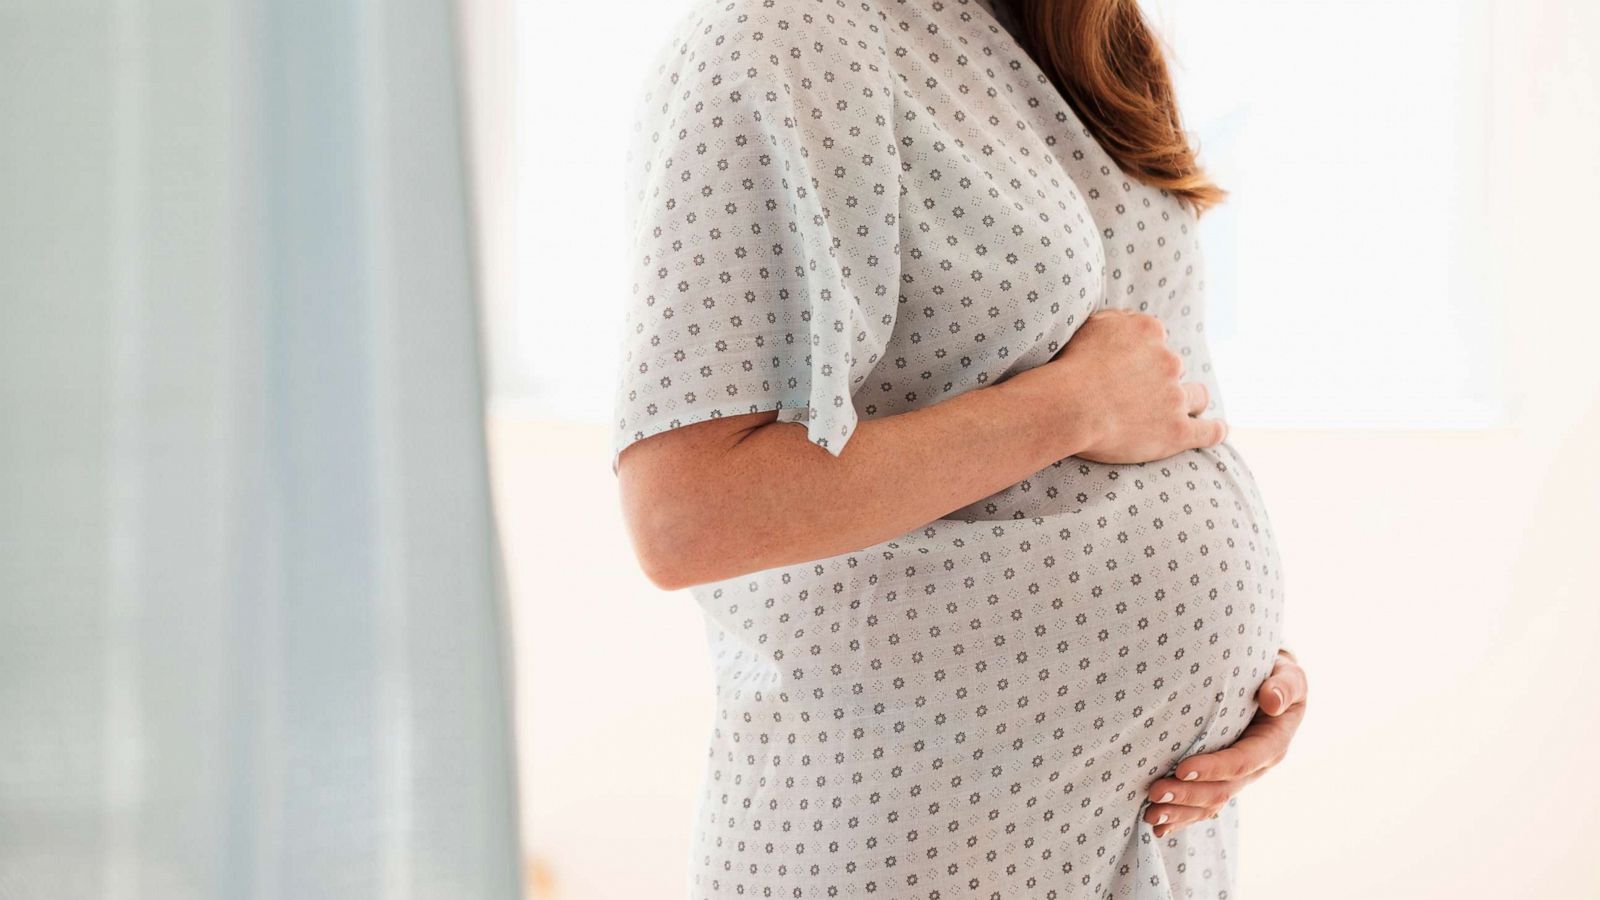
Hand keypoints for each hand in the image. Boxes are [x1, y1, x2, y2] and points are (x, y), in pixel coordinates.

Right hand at [1019, 308, 1227, 463]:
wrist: (1070, 404)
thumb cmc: (1071, 366)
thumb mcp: (1090, 325)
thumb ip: (1117, 320)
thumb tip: (1131, 321)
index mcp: (1149, 332)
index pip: (1156, 340)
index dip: (1142, 355)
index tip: (1128, 368)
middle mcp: (1168, 360)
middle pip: (1174, 368)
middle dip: (1162, 379)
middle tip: (1137, 395)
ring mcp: (1175, 397)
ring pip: (1196, 396)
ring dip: (1190, 401)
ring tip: (1179, 411)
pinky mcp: (1177, 431)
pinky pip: (1207, 432)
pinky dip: (1214, 431)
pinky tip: (1217, 431)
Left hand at [1142, 648, 1307, 837]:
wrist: (1269, 684)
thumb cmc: (1275, 675)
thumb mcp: (1289, 675)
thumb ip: (1284, 686)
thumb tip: (1272, 700)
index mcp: (1273, 743)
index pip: (1243, 761)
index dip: (1214, 768)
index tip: (1182, 768)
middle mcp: (1256, 766)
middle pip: (1222, 790)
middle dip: (1188, 795)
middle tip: (1155, 793)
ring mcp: (1238, 777)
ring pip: (1211, 803)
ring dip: (1181, 812)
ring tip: (1150, 814)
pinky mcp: (1222, 780)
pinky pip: (1204, 805)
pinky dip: (1182, 817)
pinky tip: (1160, 827)